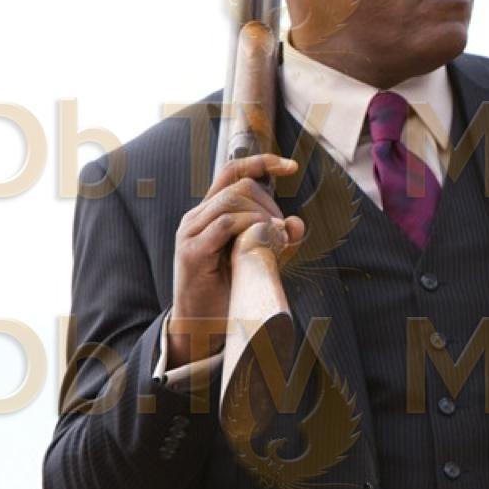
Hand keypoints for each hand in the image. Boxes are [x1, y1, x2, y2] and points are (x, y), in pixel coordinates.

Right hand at [167, 153, 305, 367]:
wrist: (203, 326)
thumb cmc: (230, 290)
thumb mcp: (261, 258)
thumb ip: (278, 239)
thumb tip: (298, 223)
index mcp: (209, 212)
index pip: (232, 172)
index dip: (261, 162)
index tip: (291, 166)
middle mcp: (196, 217)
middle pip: (238, 186)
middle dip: (270, 203)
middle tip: (281, 231)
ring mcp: (190, 232)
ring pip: (232, 201)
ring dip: (262, 216)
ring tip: (274, 238)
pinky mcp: (192, 251)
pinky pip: (224, 224)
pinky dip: (249, 227)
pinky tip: (261, 242)